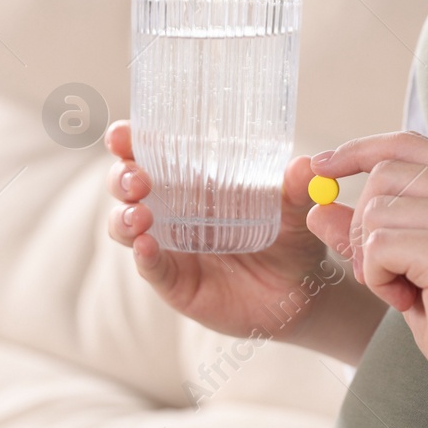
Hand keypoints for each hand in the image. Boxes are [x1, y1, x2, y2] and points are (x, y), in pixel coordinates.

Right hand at [105, 120, 385, 360]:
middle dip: (122, 177)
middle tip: (138, 178)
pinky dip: (144, 257)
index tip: (122, 135)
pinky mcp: (175, 283)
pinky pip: (150, 268)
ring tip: (140, 216)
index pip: (148, 155)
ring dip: (124, 217)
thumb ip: (298, 188)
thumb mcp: (296, 210)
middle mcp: (171, 211)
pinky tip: (147, 246)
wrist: (300, 292)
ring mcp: (169, 247)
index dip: (128, 143)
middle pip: (126, 187)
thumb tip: (306, 165)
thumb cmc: (290, 240)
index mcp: (191, 183)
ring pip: (125, 227)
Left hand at [304, 131, 427, 420]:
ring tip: (406, 292)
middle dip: (364, 227)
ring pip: (375, 213)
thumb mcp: (408, 273)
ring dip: (371, 261)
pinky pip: (378, 247)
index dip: (358, 150)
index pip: (406, 144)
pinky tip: (409, 301)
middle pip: (382, 177)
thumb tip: (318, 207)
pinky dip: (377, 279)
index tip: (321, 164)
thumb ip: (369, 236)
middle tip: (388, 275)